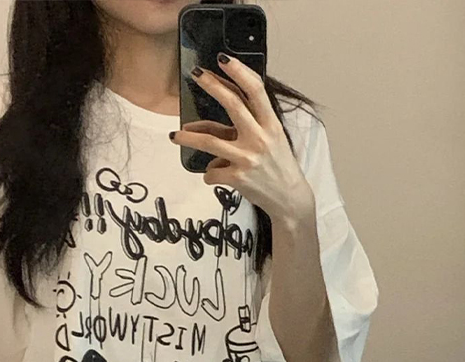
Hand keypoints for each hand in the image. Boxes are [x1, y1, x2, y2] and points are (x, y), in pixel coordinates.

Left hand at [170, 56, 315, 222]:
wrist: (289, 199)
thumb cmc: (278, 166)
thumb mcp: (271, 141)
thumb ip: (245, 127)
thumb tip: (206, 124)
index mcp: (272, 126)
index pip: (256, 91)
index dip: (239, 72)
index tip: (223, 60)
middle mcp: (260, 139)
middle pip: (232, 104)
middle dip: (212, 86)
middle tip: (196, 74)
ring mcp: (248, 158)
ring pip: (209, 141)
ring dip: (188, 137)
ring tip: (175, 135)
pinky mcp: (238, 177)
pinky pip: (213, 171)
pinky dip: (210, 174)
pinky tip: (212, 176)